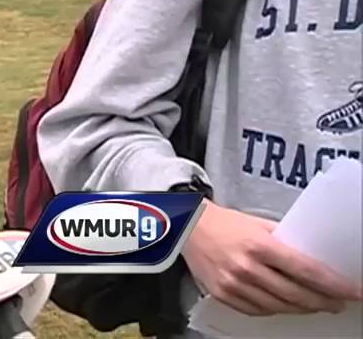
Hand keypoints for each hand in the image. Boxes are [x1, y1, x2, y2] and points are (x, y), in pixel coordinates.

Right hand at [182, 199, 362, 315]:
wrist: (187, 227)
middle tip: (338, 302)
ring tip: (315, 305)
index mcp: (259, 245)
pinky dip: (275, 310)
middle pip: (296, 294)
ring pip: (279, 306)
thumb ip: (284, 242)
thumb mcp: (259, 225)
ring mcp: (233, 284)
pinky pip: (257, 310)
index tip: (352, 291)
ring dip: (302, 308)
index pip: (306, 271)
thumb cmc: (225, 222)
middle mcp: (246, 267)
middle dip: (323, 301)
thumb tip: (314, 260)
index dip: (334, 285)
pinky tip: (285, 305)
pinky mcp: (222, 294)